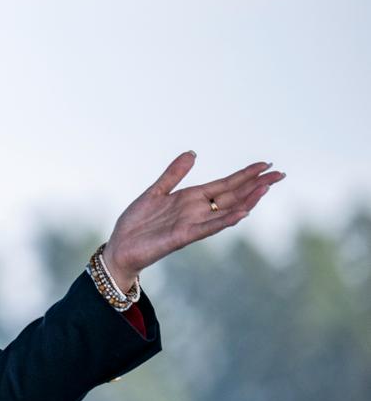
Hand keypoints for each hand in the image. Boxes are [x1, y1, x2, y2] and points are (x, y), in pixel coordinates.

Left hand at [101, 152, 285, 281]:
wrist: (120, 247)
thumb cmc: (137, 223)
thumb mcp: (155, 191)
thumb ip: (174, 174)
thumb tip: (192, 153)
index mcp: (191, 198)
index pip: (225, 184)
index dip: (245, 174)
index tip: (266, 164)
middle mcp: (197, 211)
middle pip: (233, 196)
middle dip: (256, 185)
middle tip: (280, 173)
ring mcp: (192, 224)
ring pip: (227, 211)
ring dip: (247, 200)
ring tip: (266, 188)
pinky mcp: (183, 237)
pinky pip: (209, 228)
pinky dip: (225, 220)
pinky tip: (242, 213)